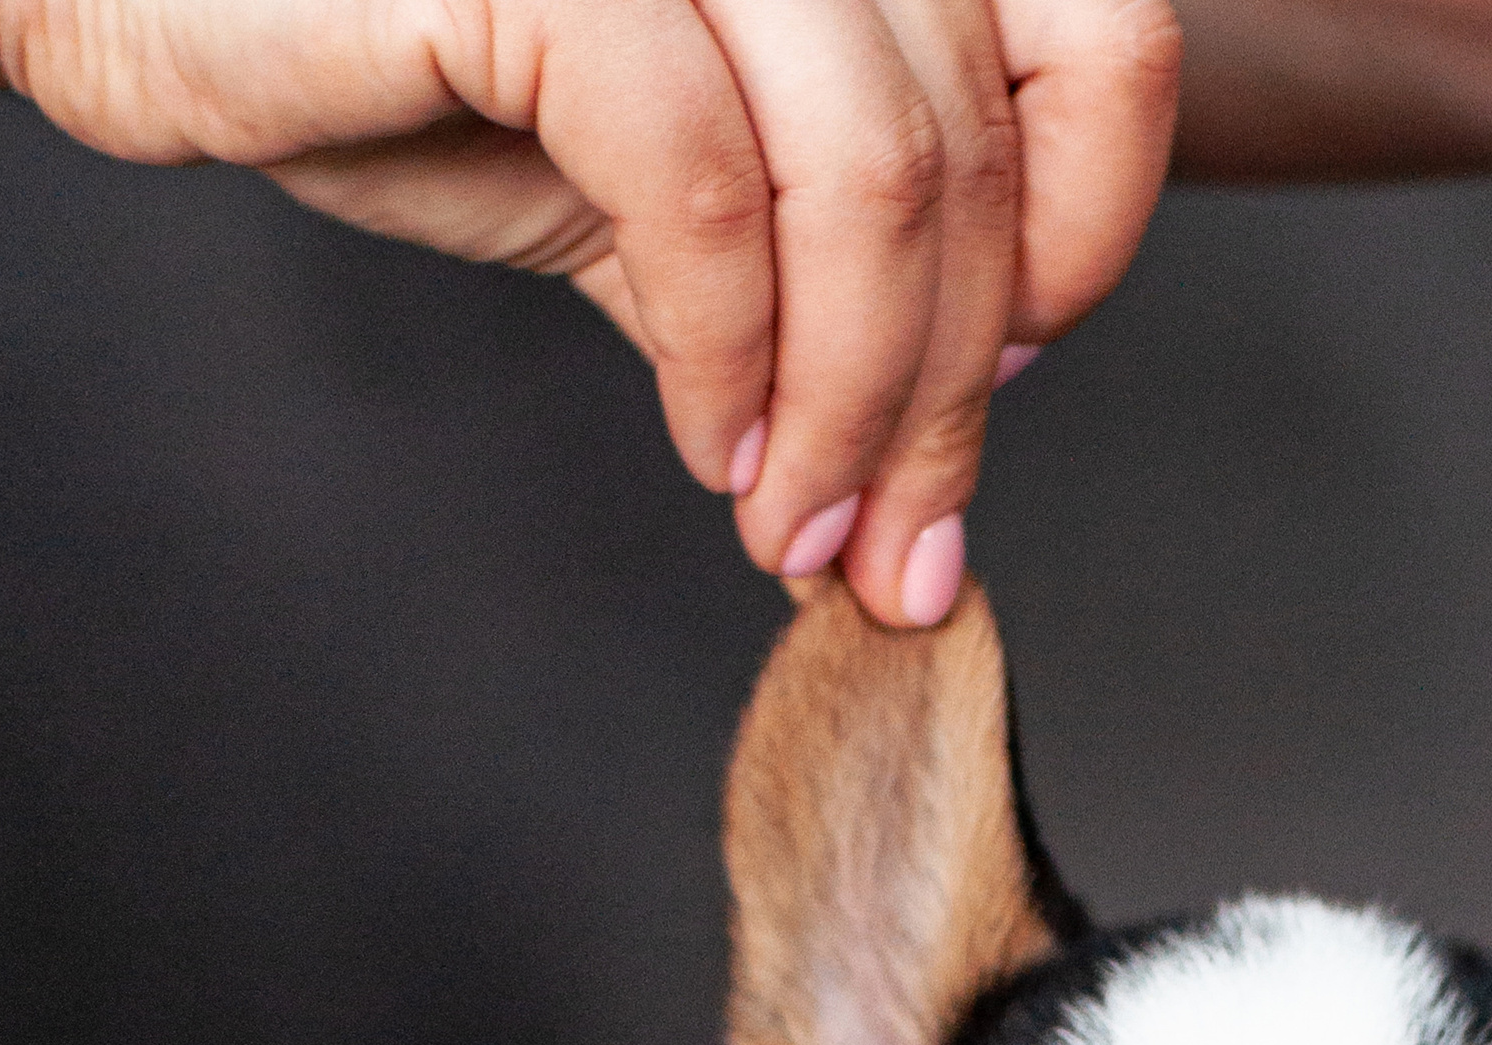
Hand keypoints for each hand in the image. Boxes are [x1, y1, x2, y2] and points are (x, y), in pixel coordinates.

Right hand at [0, 0, 1181, 622]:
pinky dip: (729, 358)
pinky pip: (704, 192)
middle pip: (976, 150)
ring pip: (871, 181)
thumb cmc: (395, 37)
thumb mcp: (664, 153)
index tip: (1018, 369)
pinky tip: (708, 440)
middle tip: (896, 545)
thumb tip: (948, 425)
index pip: (1095, 33)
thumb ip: (812, 247)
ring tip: (795, 519)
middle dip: (950, 395)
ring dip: (853, 406)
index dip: (1092, 227)